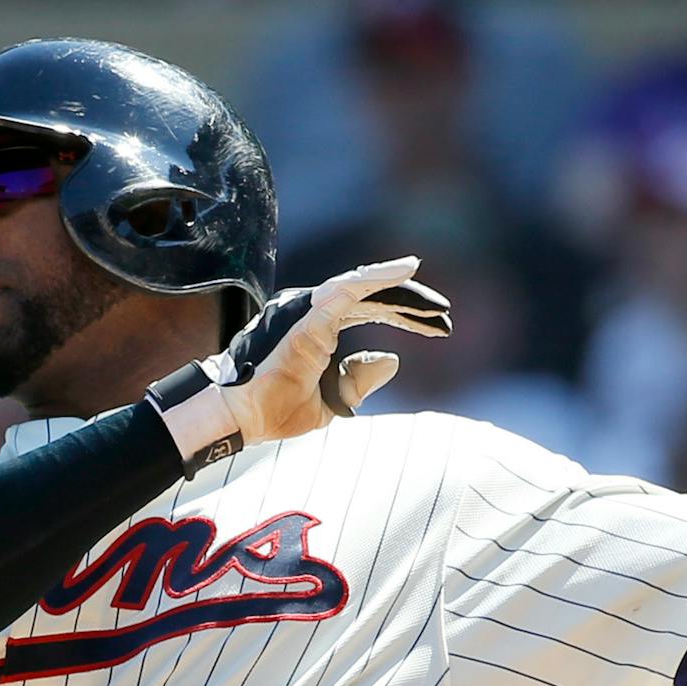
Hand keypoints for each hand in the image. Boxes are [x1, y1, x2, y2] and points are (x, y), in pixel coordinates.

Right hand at [148, 256, 450, 470]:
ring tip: (437, 303)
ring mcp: (309, 308)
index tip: (438, 328)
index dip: (405, 317)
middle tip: (445, 314)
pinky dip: (379, 276)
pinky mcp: (308, 313)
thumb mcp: (332, 400)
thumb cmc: (274, 410)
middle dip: (411, 305)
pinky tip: (408, 270)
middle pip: (372, 297)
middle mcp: (314, 311)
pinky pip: (349, 287)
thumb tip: (393, 359)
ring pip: (363, 286)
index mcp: (319, 328)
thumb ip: (358, 379)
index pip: (369, 311)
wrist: (241, 416)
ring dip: (403, 291)